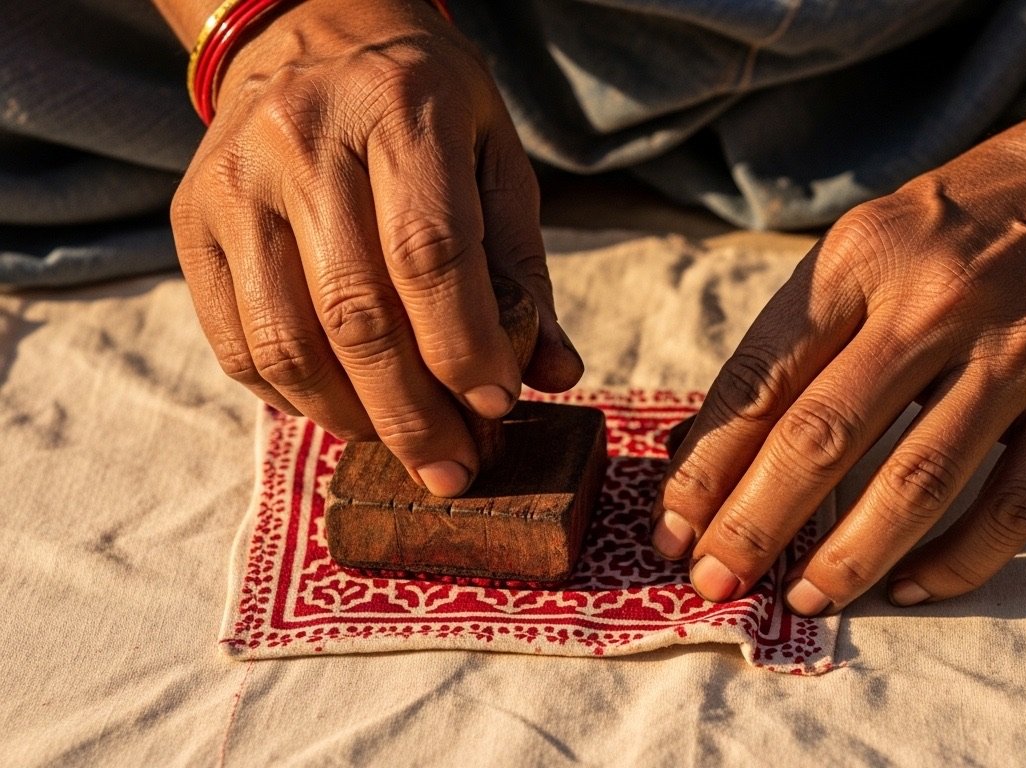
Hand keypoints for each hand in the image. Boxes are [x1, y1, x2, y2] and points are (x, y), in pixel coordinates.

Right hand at [171, 0, 581, 496]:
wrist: (311, 32)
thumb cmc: (424, 105)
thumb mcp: (494, 158)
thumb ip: (522, 267)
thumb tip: (551, 374)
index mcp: (400, 109)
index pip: (429, 253)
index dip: (464, 345)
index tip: (498, 406)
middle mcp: (304, 139)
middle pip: (356, 311)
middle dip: (413, 412)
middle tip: (455, 468)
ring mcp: (234, 180)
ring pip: (287, 339)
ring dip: (352, 418)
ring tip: (404, 445)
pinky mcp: (189, 218)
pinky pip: (236, 341)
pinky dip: (293, 398)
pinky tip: (342, 411)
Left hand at [653, 105, 1025, 612]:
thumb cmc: (976, 213)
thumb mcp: (874, 236)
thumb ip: (804, 329)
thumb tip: (715, 441)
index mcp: (864, 255)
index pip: (762, 379)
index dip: (707, 467)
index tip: (671, 530)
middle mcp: (934, 300)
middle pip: (823, 436)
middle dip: (754, 524)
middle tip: (713, 584)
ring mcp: (1017, 350)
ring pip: (916, 480)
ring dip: (847, 556)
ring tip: (803, 599)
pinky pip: (1014, 503)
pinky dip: (958, 560)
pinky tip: (911, 587)